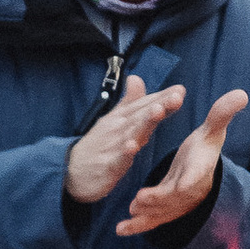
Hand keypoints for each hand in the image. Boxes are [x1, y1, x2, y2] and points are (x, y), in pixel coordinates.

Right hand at [62, 71, 183, 209]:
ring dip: (145, 121)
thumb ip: (129, 101)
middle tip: (176, 96)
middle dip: (159, 104)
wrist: (70, 170)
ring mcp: (112, 146)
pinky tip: (132, 146)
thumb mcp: (113, 120)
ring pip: (131, 133)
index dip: (162, 97)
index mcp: (122, 119)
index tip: (180, 89)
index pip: (144, 105)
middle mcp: (118, 129)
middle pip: (141, 115)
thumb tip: (137, 78)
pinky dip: (124, 152)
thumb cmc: (97, 145)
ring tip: (158, 111)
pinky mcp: (107, 165)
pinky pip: (117, 159)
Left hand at [114, 89, 245, 238]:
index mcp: (200, 167)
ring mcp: (176, 202)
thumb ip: (222, 114)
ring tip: (130, 213)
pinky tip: (120, 230)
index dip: (191, 178)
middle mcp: (188, 188)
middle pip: (175, 196)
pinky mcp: (164, 210)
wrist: (202, 171)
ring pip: (161, 211)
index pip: (197, 174)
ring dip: (146, 214)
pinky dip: (136, 226)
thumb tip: (241, 94)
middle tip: (141, 199)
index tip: (183, 184)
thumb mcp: (213, 130)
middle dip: (160, 199)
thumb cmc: (204, 148)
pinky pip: (150, 220)